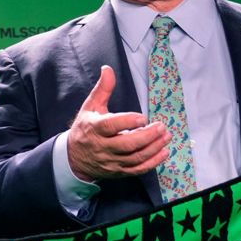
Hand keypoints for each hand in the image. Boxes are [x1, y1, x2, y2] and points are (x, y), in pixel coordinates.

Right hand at [66, 66, 168, 181]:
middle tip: (161, 127)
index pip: (111, 126)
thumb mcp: (90, 107)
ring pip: (135, 157)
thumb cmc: (85, 128)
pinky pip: (138, 169)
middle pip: (126, 144)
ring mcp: (111, 161)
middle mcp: (102, 146)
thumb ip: (102, 89)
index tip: (142, 118)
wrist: (74, 157)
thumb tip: (107, 69)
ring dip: (153, 148)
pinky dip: (152, 162)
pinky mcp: (118, 171)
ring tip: (166, 136)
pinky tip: (163, 152)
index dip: (127, 122)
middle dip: (147, 136)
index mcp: (94, 128)